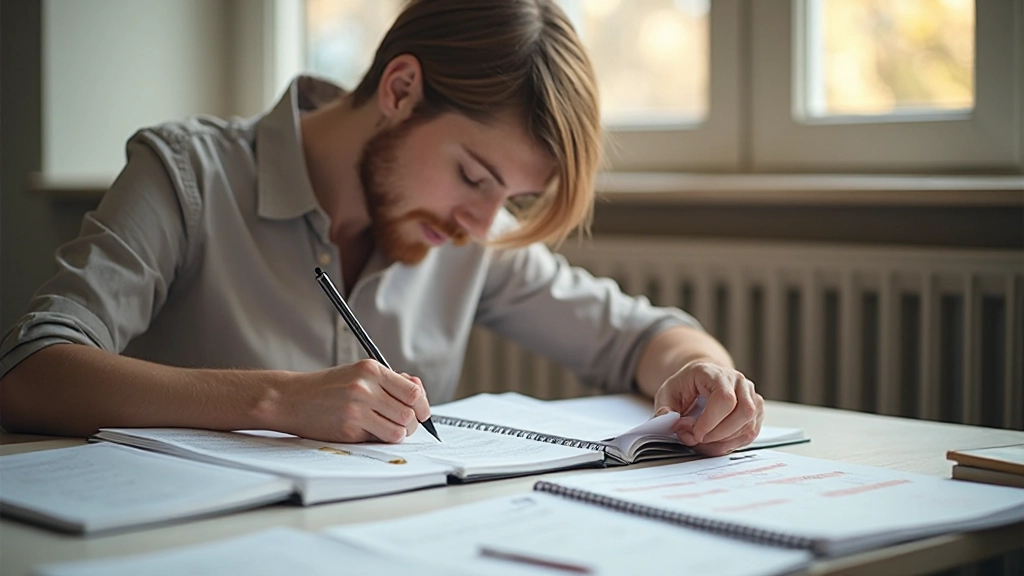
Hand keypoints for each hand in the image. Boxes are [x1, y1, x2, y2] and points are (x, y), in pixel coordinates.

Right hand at [275, 360, 429, 442]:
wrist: (290, 398)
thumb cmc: (326, 387)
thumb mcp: (358, 373)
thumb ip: (389, 381)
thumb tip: (418, 391)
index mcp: (371, 369)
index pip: (413, 391)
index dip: (423, 405)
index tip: (421, 412)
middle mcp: (365, 387)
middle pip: (410, 413)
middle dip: (413, 423)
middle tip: (406, 424)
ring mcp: (357, 409)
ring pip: (398, 431)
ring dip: (399, 434)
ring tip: (388, 429)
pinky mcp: (349, 429)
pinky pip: (379, 439)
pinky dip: (380, 439)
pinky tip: (370, 432)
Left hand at [653, 360, 762, 455]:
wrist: (701, 380)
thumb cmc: (687, 385)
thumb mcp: (667, 393)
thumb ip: (665, 409)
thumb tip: (667, 421)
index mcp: (716, 373)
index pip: (724, 398)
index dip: (710, 421)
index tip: (695, 433)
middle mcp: (738, 381)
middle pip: (743, 412)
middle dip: (718, 434)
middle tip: (697, 439)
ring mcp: (751, 395)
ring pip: (748, 425)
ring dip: (724, 441)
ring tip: (704, 442)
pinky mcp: (756, 411)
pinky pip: (750, 433)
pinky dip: (732, 443)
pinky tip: (716, 442)